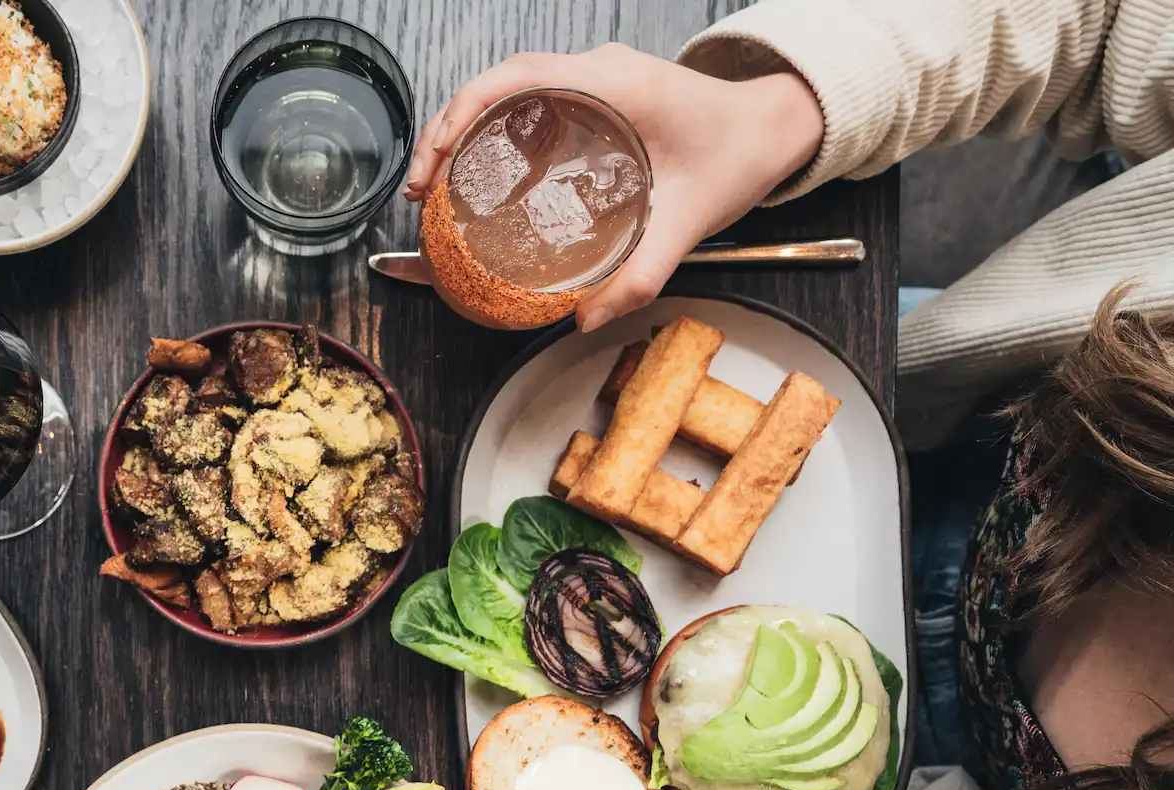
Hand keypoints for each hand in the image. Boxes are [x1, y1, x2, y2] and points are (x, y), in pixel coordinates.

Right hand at [402, 45, 824, 331]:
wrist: (771, 126)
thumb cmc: (738, 155)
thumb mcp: (691, 222)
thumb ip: (641, 276)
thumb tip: (586, 317)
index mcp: (617, 84)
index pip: (519, 77)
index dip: (465, 113)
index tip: (436, 160)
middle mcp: (598, 69)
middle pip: (498, 82)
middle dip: (447, 129)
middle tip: (420, 188)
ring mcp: (592, 76)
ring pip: (507, 88)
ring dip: (464, 129)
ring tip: (436, 183)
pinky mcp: (591, 92)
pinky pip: (527, 100)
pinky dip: (492, 131)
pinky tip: (478, 174)